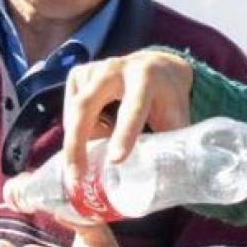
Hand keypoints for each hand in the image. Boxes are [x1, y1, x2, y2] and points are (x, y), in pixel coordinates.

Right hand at [60, 50, 193, 180]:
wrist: (157, 65)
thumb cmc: (169, 98)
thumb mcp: (177, 116)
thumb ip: (173, 143)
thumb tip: (167, 181)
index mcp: (146, 78)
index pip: (133, 107)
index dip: (124, 134)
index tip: (115, 161)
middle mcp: (116, 69)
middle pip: (86, 106)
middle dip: (77, 142)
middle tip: (76, 177)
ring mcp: (94, 69)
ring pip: (74, 110)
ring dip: (75, 142)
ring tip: (83, 166)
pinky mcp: (79, 73)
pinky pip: (70, 109)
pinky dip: (76, 129)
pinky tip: (93, 136)